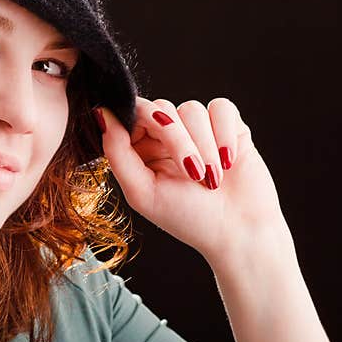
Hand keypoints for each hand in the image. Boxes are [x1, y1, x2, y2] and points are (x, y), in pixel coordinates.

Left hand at [94, 96, 293, 270]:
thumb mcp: (142, 191)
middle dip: (178, 140)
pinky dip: (224, 133)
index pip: (133, 113)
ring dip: (204, 145)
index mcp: (142, 150)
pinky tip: (229, 160)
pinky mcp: (229, 127)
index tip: (156, 147)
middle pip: (162, 108)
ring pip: (192, 108)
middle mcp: (168, 136)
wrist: (239, 233)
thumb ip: (117, 152)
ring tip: (213, 178)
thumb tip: (101, 113)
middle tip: (192, 174)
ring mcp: (198, 130)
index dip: (145, 122)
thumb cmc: (189, 219)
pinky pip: (221, 107)